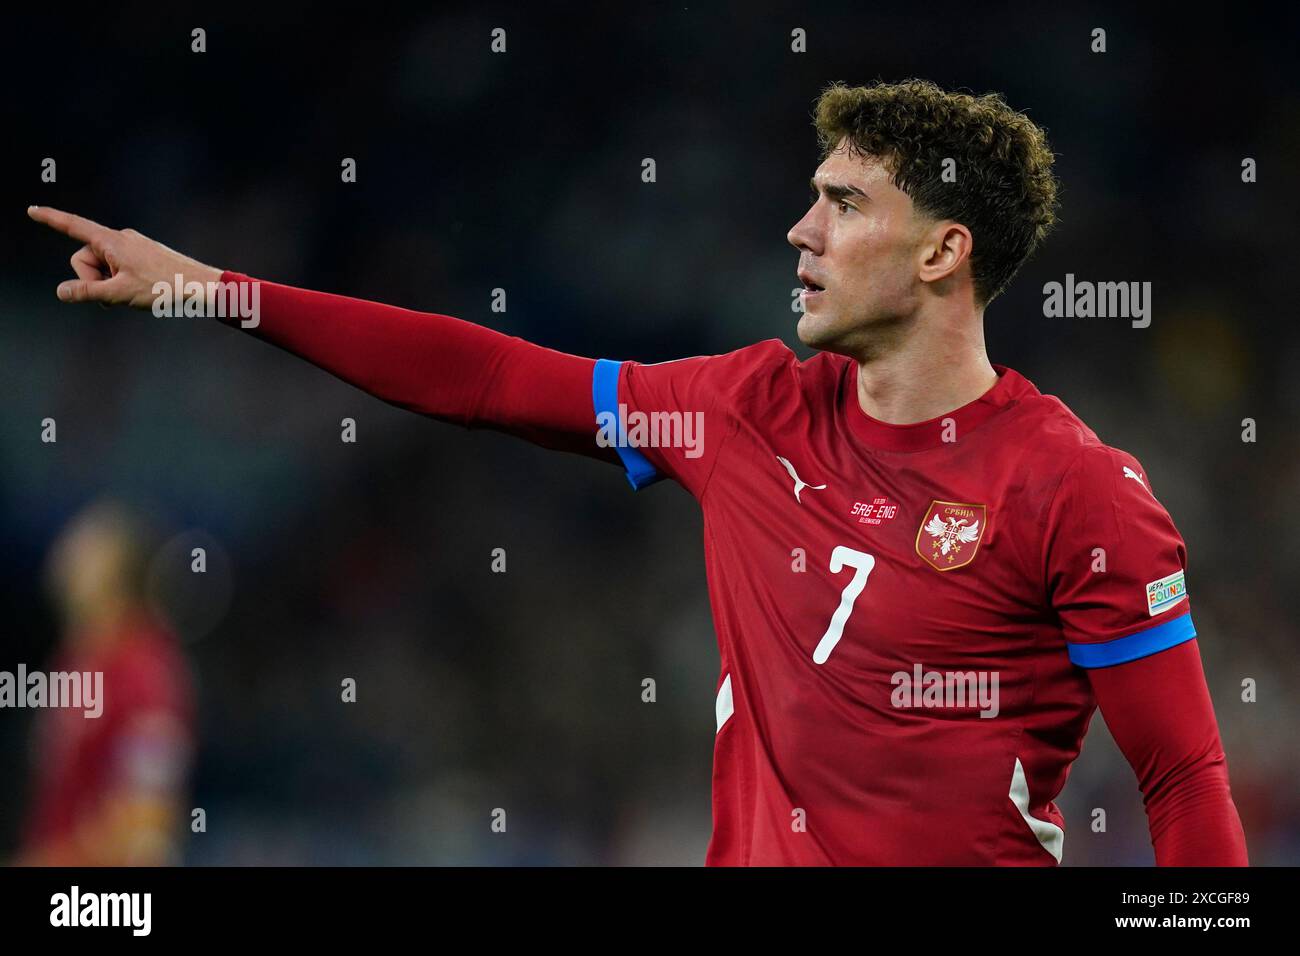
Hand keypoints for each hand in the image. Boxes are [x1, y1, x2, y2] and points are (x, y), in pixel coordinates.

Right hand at [27, 205, 223, 310]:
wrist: (202, 287)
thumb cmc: (164, 288)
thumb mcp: (120, 294)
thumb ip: (87, 292)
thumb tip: (61, 291)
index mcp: (112, 241)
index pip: (73, 226)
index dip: (51, 219)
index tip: (33, 210)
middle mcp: (121, 238)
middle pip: (86, 258)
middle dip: (92, 278)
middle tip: (116, 294)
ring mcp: (133, 245)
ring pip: (103, 266)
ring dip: (108, 283)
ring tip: (133, 293)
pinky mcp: (143, 254)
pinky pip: (119, 267)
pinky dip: (121, 281)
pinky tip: (142, 290)